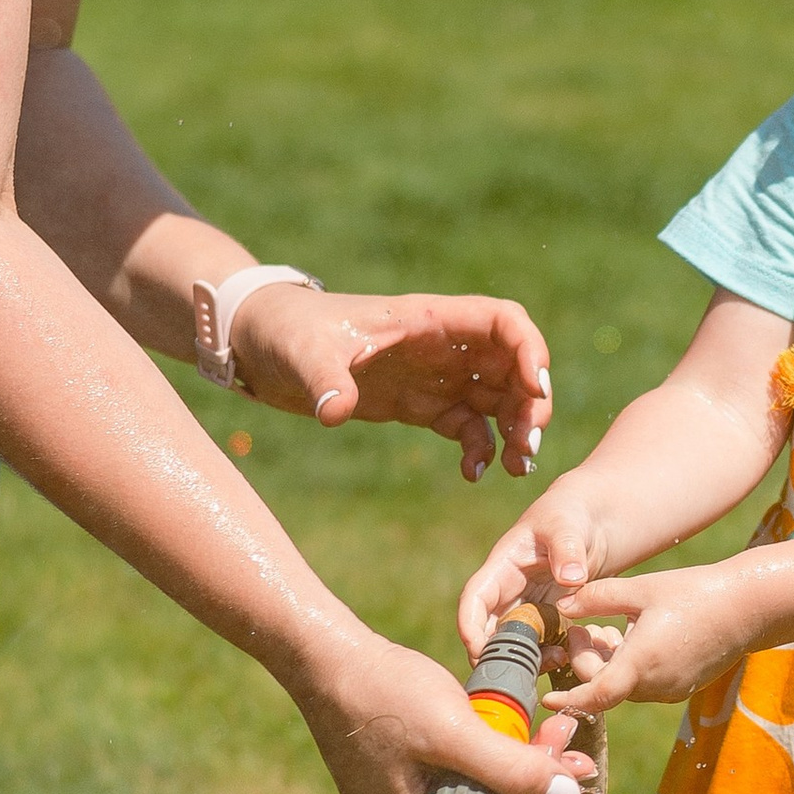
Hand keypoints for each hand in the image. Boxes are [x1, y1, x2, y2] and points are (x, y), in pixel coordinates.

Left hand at [232, 284, 550, 481]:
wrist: (260, 344)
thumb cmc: (285, 331)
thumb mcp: (303, 353)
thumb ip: (324, 379)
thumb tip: (335, 412)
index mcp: (427, 320)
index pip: (502, 322)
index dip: (529, 350)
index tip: (533, 390)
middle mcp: (440, 345)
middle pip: (511, 365)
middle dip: (530, 402)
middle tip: (528, 445)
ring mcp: (432, 375)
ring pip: (496, 398)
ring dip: (515, 429)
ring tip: (517, 467)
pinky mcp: (417, 404)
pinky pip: (466, 425)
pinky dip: (480, 448)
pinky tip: (473, 474)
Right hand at [294, 623, 593, 793]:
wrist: (332, 657)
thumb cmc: (383, 693)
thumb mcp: (454, 731)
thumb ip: (512, 768)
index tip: (565, 765)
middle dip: (532, 781)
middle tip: (563, 735)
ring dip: (518, 765)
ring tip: (550, 728)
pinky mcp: (408, 786)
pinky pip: (463, 782)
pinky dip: (491, 757)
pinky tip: (513, 728)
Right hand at [456, 474, 617, 653]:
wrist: (591, 521)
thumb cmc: (571, 514)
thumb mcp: (567, 525)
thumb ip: (567, 548)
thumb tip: (570, 578)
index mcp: (502, 568)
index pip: (474, 600)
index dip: (469, 626)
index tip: (478, 649)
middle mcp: (508, 592)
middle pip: (488, 630)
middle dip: (497, 654)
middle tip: (522, 670)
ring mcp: (527, 607)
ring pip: (513, 643)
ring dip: (526, 659)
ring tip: (555, 659)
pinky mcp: (547, 618)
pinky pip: (540, 644)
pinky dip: (549, 654)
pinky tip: (568, 655)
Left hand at [544, 563, 751, 716]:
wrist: (749, 606)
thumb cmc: (694, 592)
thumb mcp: (640, 589)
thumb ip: (596, 598)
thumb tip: (562, 605)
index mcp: (640, 663)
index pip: (594, 697)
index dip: (568, 700)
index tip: (548, 697)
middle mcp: (655, 685)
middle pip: (605, 686)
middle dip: (588, 660)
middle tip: (586, 627)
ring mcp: (672, 688)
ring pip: (625, 685)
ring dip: (609, 663)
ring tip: (612, 628)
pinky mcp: (684, 685)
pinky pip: (646, 683)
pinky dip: (631, 666)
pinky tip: (635, 635)